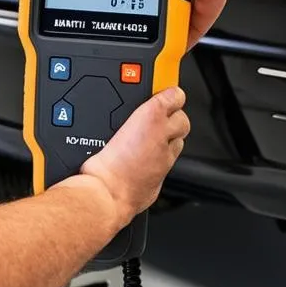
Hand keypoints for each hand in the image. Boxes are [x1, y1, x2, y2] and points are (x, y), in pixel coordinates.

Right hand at [74, 87, 190, 226]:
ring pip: (176, 143)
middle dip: (172, 116)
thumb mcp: (105, 121)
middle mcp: (163, 139)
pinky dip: (159, 160)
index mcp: (152, 118)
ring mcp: (163, 161)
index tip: (168, 92)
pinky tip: (143, 159)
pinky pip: (166, 164)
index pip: (174, 97)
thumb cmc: (105, 162)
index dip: (170, 93)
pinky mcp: (160, 179)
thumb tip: (145, 99)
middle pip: (181, 121)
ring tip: (149, 137)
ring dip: (167, 139)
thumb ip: (132, 110)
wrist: (104, 194)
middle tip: (158, 113)